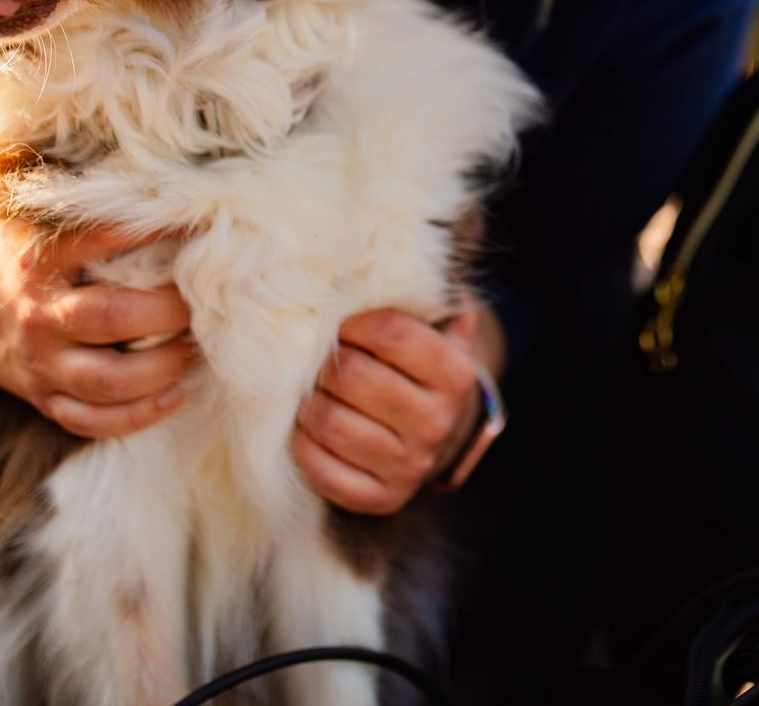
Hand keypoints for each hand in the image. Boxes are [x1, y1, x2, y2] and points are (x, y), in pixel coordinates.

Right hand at [0, 218, 193, 436]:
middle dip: (168, 311)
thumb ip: (77, 208)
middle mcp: (38, 317)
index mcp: (36, 264)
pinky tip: (175, 393)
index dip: (151, 234)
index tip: (191, 230)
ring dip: (163, 367)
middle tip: (199, 301)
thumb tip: (152, 191)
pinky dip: (140, 415)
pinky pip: (94, 421)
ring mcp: (41, 365)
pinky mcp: (46, 400)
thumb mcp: (32, 222)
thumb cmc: (20, 258)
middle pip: (114, 318)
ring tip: (193, 346)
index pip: (100, 243)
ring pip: (109, 381)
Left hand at [293, 305, 498, 514]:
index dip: (353, 322)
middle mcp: (437, 422)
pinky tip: (309, 426)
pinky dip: (304, 443)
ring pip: (330, 422)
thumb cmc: (417, 365)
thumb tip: (406, 261)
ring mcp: (409, 465)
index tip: (341, 323)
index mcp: (454, 373)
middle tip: (317, 357)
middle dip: (325, 362)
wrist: (436, 432)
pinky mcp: (381, 498)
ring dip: (308, 401)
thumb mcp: (433, 327)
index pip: (390, 333)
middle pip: (352, 377)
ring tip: (311, 389)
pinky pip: (323, 469)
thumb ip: (421, 296)